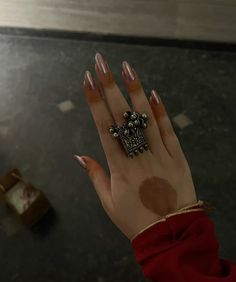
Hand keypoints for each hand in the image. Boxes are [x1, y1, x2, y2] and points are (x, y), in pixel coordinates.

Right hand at [78, 53, 196, 239]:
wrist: (170, 232)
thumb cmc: (135, 218)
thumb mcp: (108, 202)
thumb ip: (95, 175)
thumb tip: (79, 155)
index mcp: (118, 165)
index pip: (103, 126)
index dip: (94, 101)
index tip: (87, 79)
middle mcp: (137, 154)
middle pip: (121, 114)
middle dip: (109, 86)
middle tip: (101, 62)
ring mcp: (160, 152)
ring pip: (145, 117)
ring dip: (135, 90)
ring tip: (126, 67)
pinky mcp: (177, 155)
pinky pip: (168, 130)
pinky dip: (160, 111)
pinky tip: (153, 93)